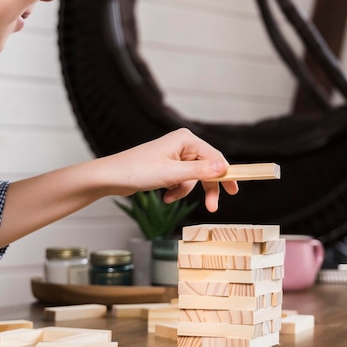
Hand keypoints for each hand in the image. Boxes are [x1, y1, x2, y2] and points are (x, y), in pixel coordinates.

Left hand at [103, 128, 238, 211]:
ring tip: (169, 197)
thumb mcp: (173, 174)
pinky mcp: (167, 166)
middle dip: (207, 188)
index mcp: (186, 139)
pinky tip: (164, 196)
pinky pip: (182, 180)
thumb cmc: (138, 170)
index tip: (234, 191)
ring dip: (184, 190)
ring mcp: (174, 155)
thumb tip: (224, 167)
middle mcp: (182, 144)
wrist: (112, 177)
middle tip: (212, 208)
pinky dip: (176, 190)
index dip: (226, 174)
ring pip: (194, 177)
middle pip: (207, 168)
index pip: (215, 157)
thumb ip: (200, 171)